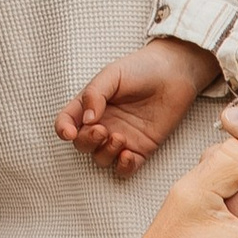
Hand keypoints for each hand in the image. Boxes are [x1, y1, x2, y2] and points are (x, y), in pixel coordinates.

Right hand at [57, 37, 216, 172]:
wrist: (174, 73)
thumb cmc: (141, 68)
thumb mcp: (113, 74)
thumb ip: (94, 94)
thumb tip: (86, 119)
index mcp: (90, 105)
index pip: (67, 121)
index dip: (63, 129)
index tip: (70, 133)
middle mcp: (102, 123)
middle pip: (82, 144)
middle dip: (87, 141)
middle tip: (102, 130)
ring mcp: (121, 138)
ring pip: (101, 158)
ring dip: (105, 153)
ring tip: (119, 137)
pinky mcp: (141, 149)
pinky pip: (125, 169)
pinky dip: (122, 167)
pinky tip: (128, 155)